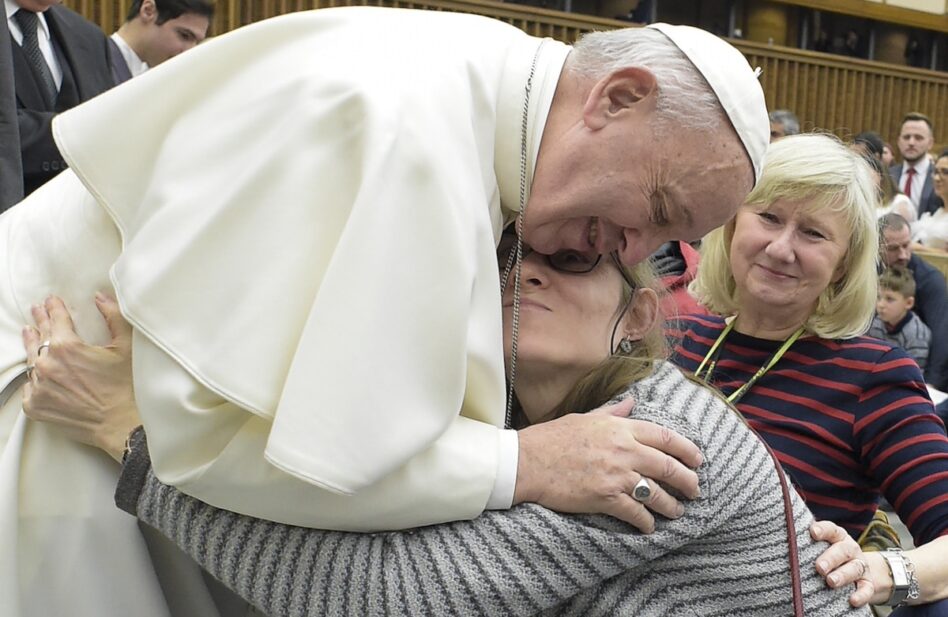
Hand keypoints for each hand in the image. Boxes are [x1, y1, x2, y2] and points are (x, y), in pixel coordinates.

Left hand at [22, 294, 139, 461]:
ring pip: (32, 361)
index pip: (56, 319)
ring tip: (30, 335)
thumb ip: (113, 317)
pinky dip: (35, 379)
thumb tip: (100, 298)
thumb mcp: (126, 346)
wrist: (121, 425)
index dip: (54, 307)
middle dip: (40, 322)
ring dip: (33, 347)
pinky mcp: (35, 406)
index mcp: (67, 346)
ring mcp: (38, 386)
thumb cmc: (127, 386)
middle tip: (37, 311)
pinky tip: (39, 372)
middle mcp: (47, 364)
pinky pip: (30, 387)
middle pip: (39, 337)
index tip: (51, 300)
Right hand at [514, 398, 702, 532]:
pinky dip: (647, 522)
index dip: (687, 450)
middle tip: (694, 490)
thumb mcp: (584, 417)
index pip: (666, 437)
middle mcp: (624, 450)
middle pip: (669, 467)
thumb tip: (632, 403)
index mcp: (620, 427)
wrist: (525, 462)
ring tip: (677, 512)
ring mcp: (616, 475)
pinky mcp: (605, 498)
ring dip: (671, 506)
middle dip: (687, 481)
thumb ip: (613, 412)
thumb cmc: (551, 438)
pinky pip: (636, 513)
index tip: (698, 460)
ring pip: (657, 493)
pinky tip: (649, 527)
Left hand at [810, 520, 873, 606]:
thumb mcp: (818, 546)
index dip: (823, 530)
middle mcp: (850, 549)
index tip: (812, 532)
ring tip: (830, 582)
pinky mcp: (867, 583)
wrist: (855, 570)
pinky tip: (852, 600)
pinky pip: (866, 588)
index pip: (831, 530)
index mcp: (837, 536)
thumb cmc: (826, 555)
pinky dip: (861, 595)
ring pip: (854, 568)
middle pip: (843, 550)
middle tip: (819, 567)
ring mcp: (860, 565)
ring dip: (842, 575)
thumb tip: (781, 541)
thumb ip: (805, 543)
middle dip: (831, 558)